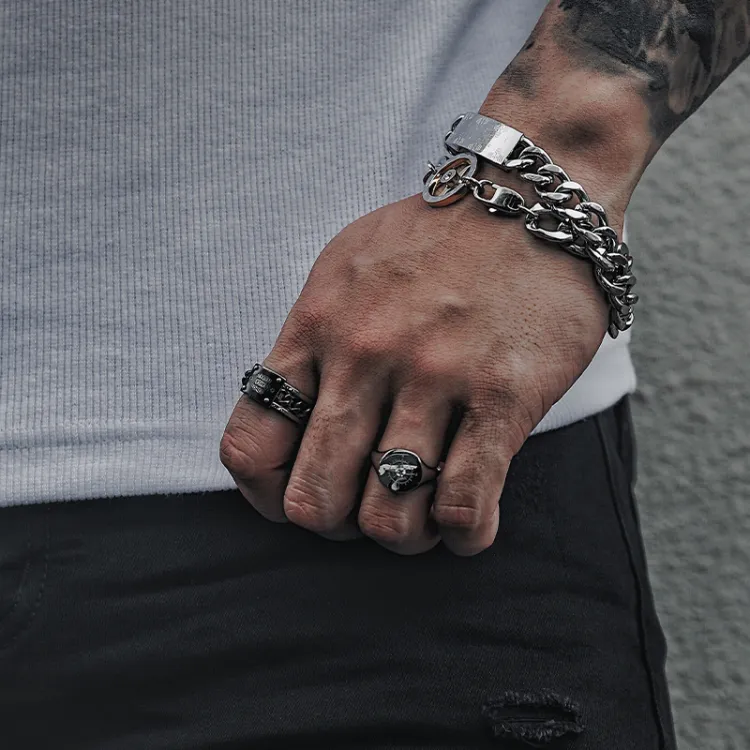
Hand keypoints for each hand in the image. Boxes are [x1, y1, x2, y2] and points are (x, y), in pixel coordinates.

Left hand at [220, 187, 612, 555]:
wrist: (531, 196)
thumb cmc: (432, 240)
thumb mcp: (343, 271)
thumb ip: (309, 343)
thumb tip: (291, 415)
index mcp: (316, 329)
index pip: (249, 447)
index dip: (264, 495)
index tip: (296, 493)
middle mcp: (365, 358)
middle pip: (314, 500)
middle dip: (336, 525)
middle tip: (365, 507)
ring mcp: (433, 378)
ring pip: (388, 516)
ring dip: (402, 535)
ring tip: (422, 513)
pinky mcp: (503, 395)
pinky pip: (466, 502)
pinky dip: (462, 534)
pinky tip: (467, 522)